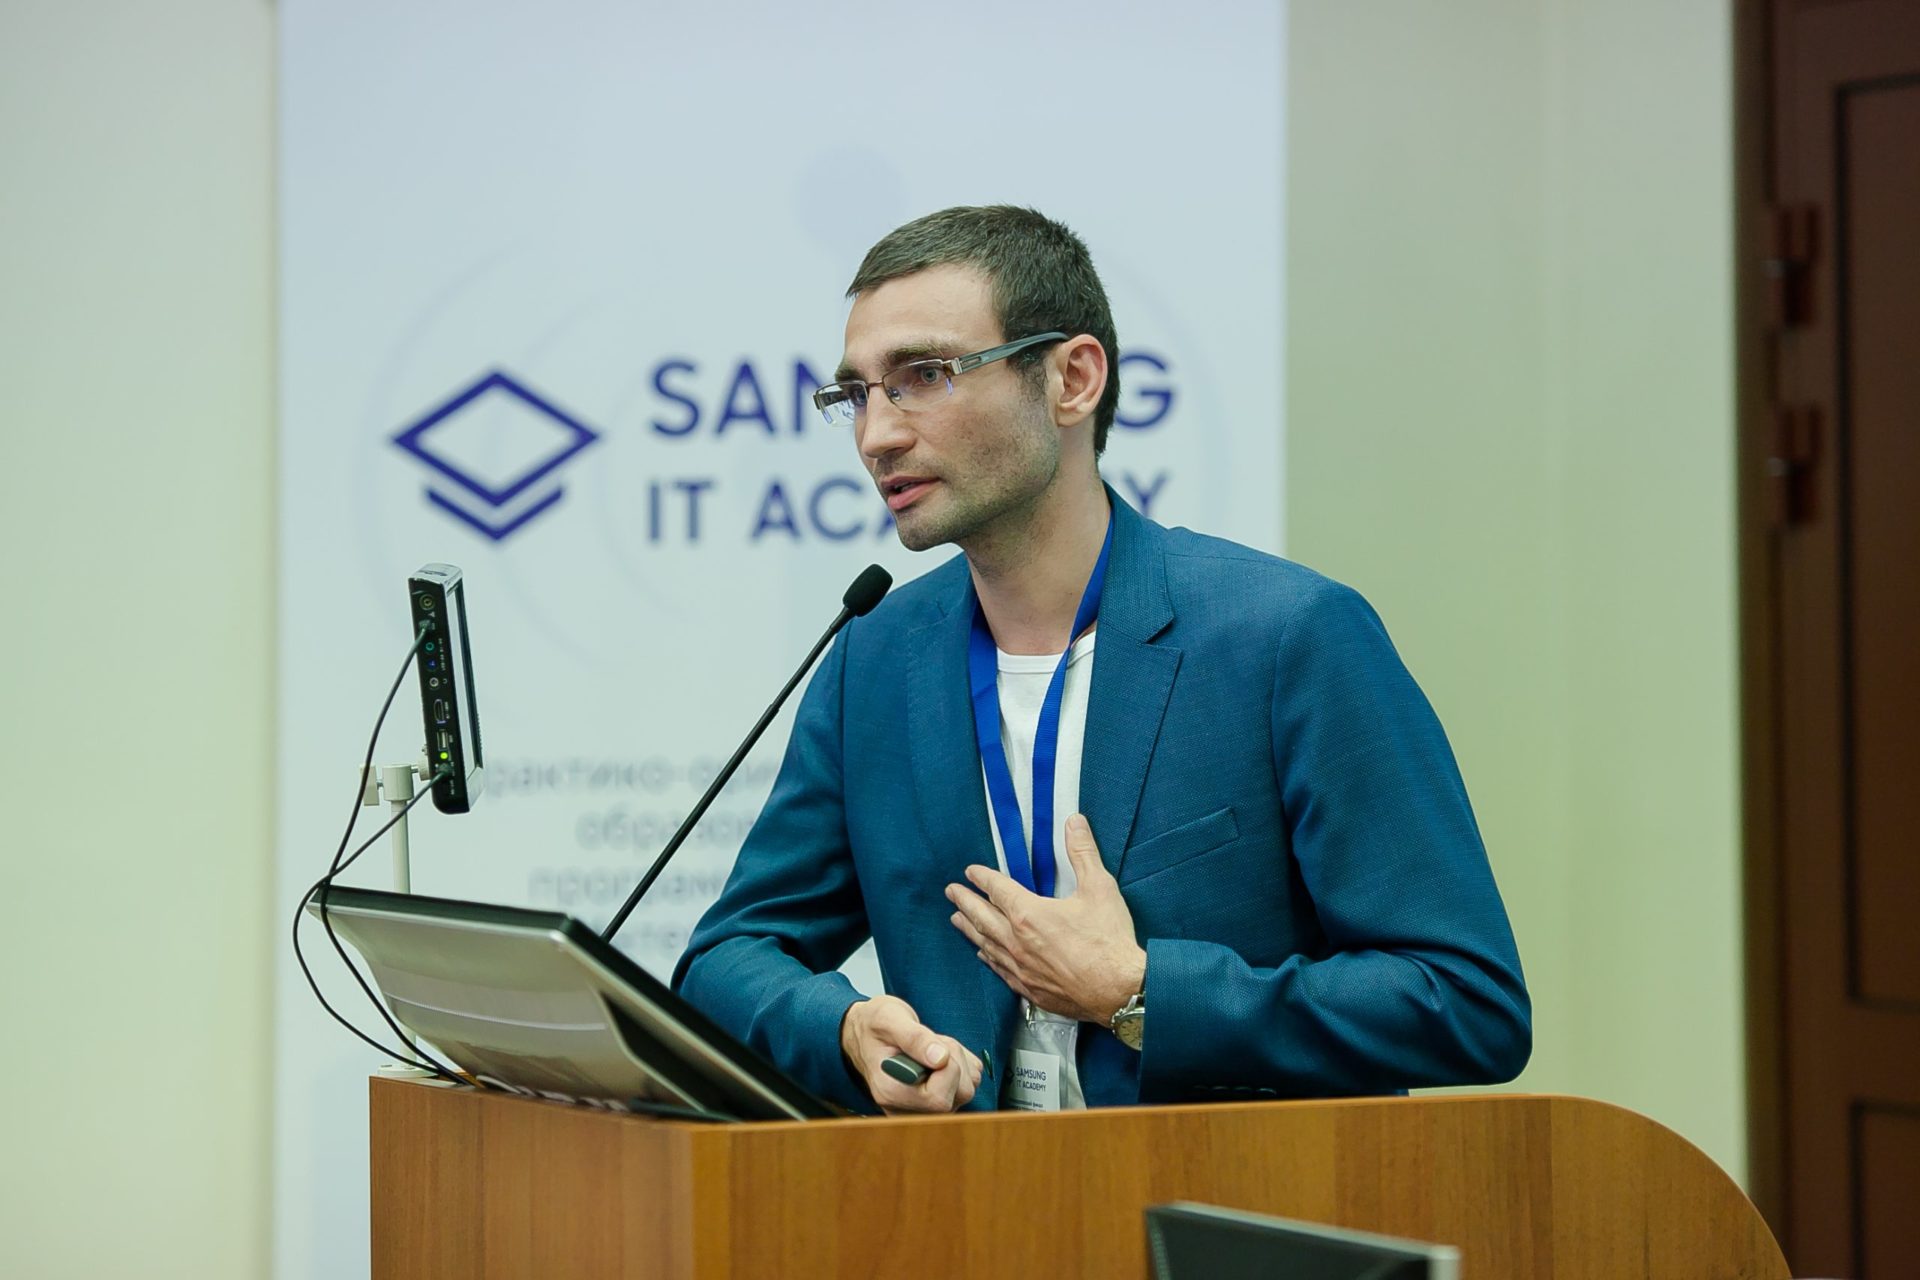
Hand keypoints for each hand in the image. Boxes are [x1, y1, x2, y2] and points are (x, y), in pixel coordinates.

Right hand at [839, 994, 982, 1114]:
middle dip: (955, 1061)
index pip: (938, 1098)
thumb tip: (941, 1059)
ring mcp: (922, 1109)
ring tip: (931, 1048)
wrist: (863, 1034)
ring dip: (958, 1062)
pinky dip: (962, 1067)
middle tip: (932, 1042)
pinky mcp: (934, 1104)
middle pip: (959, 1095)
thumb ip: (914, 1038)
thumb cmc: (873, 1026)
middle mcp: (906, 1109)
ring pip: (967, 1091)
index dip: (947, 1067)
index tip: (932, 1044)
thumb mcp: (888, 1019)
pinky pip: (968, 1086)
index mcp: (891, 1093)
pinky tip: (938, 1057)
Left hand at [946, 813, 1146, 1024]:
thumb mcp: (1099, 888)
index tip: (971, 871)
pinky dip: (988, 957)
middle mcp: (1017, 941)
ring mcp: (1021, 967)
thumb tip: (1074, 822)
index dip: (982, 877)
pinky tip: (984, 955)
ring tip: (957, 920)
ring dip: (969, 929)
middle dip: (964, 901)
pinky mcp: (1029, 989)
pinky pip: (999, 970)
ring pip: (986, 944)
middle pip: (981, 916)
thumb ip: (1082, 853)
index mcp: (1029, 914)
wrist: (1118, 991)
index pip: (997, 889)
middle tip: (951, 893)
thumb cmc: (1108, 942)